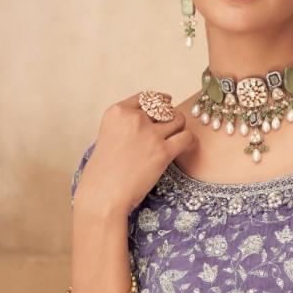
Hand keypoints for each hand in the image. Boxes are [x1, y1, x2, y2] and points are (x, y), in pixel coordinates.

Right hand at [73, 90, 197, 216]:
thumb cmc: (103, 173)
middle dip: (169, 118)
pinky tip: (186, 147)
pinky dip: (190, 141)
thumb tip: (153, 121)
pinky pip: (187, 137)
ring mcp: (150, 134)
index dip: (159, 102)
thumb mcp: (108, 137)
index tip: (166, 105)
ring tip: (175, 140)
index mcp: (117, 112)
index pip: (146, 97)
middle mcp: (134, 118)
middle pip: (164, 108)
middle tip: (168, 131)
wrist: (103, 195)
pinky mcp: (163, 151)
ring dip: (180, 129)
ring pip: (179, 119)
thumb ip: (126, 126)